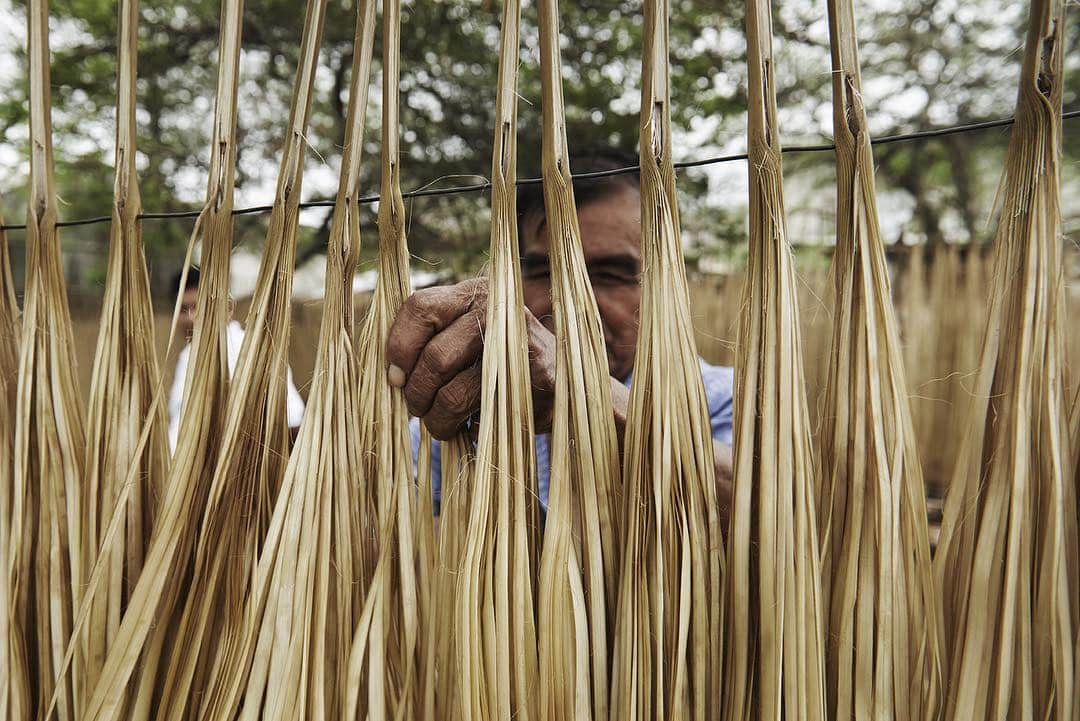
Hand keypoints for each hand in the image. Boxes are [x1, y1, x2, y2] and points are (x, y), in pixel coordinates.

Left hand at [385, 278, 556, 439]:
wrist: (564, 375)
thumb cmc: (497, 356)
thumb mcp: (466, 330)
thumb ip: (430, 336)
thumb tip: (392, 374)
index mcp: (475, 293)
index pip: (420, 308)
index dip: (398, 347)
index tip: (395, 377)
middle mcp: (500, 313)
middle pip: (435, 358)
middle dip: (416, 394)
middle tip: (417, 408)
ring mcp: (522, 349)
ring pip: (454, 396)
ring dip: (436, 420)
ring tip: (440, 424)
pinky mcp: (538, 384)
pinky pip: (482, 419)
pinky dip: (470, 429)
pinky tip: (475, 423)